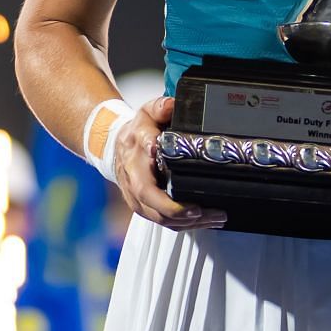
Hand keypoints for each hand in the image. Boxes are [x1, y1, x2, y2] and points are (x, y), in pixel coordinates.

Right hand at [115, 95, 227, 231]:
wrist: (115, 148)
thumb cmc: (137, 131)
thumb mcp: (147, 112)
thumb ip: (160, 107)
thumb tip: (172, 105)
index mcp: (136, 150)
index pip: (142, 159)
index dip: (156, 171)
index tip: (176, 179)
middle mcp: (133, 176)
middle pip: (150, 199)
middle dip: (176, 209)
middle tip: (201, 210)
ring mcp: (136, 196)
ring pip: (158, 216)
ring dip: (187, 222)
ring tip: (215, 217)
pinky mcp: (142, 208)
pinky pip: (162, 221)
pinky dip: (184, 225)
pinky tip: (205, 221)